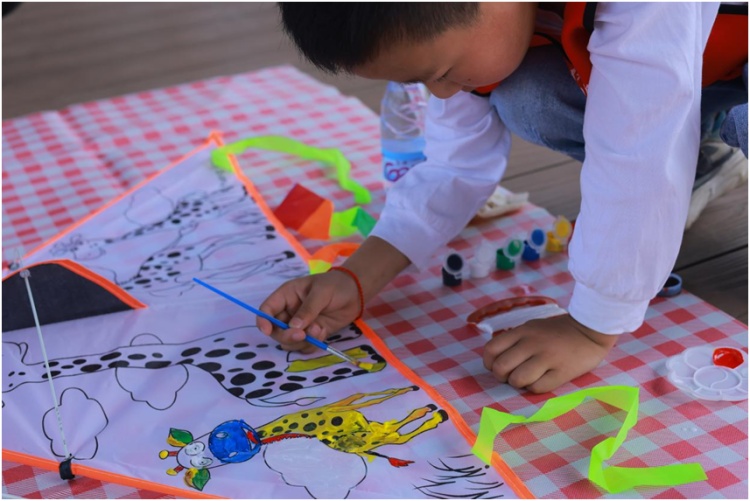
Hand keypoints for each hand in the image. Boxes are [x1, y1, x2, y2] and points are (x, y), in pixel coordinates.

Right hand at [258, 236, 409, 351]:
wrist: (356, 292)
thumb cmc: (335, 285)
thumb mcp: (321, 293)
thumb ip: (307, 310)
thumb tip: (293, 327)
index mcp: (286, 296)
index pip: (266, 310)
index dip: (263, 321)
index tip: (267, 331)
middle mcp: (290, 312)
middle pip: (276, 331)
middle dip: (287, 336)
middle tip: (302, 334)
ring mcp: (301, 325)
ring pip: (290, 342)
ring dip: (303, 341)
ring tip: (319, 329)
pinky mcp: (312, 334)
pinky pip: (305, 346)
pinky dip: (313, 344)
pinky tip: (324, 332)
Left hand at [482, 314, 617, 393]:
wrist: (590, 329)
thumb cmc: (558, 331)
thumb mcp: (532, 327)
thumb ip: (514, 340)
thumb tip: (496, 360)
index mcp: (522, 331)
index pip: (491, 349)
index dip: (489, 363)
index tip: (497, 366)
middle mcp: (531, 343)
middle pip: (501, 367)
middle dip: (502, 377)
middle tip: (511, 376)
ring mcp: (547, 358)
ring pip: (517, 380)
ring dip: (518, 384)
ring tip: (527, 379)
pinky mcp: (561, 372)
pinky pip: (537, 388)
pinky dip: (535, 388)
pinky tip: (541, 381)